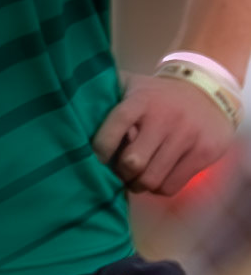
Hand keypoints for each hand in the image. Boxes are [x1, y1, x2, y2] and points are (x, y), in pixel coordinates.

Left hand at [94, 72, 238, 198]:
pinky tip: (160, 174)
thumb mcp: (130, 87)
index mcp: (140, 101)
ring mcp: (187, 134)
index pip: (111, 132)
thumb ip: (103, 99)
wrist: (208, 89)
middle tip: (123, 170)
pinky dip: (159, 188)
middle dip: (122, 173)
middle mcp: (165, 116)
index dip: (99, 153)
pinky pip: (170, 187)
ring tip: (140, 174)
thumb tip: (67, 117)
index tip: (98, 159)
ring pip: (151, 181)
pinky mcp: (204, 151)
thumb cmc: (156, 97)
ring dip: (140, 184)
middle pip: (132, 165)